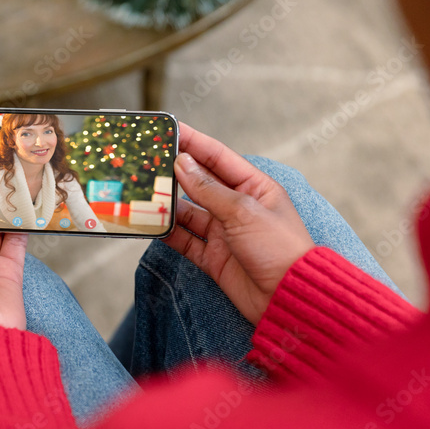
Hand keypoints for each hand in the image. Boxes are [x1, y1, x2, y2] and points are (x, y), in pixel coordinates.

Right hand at [163, 124, 314, 323]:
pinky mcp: (212, 257)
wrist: (288, 298)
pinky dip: (167, 233)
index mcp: (254, 187)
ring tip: (141, 193)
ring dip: (166, 204)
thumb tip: (183, 164)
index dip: (193, 142)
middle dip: (174, 173)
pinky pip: (184, 240)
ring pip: (187, 212)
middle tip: (146, 161)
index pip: (217, 157)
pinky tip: (150, 224)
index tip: (169, 129)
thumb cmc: (279, 249)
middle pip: (199, 183)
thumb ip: (209, 189)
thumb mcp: (243, 212)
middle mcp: (237, 207)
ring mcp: (223, 232)